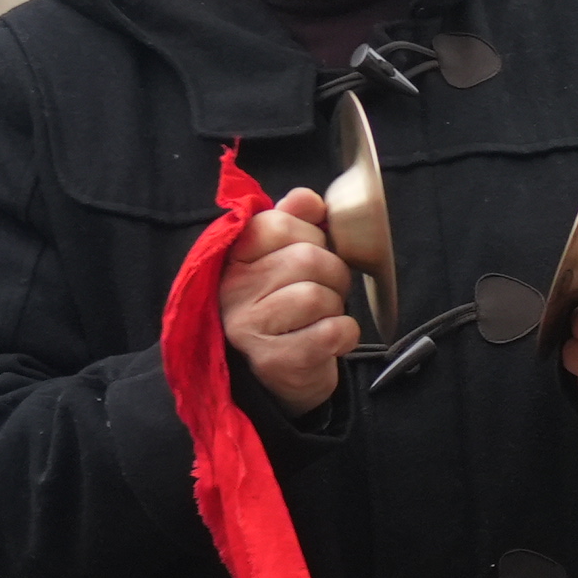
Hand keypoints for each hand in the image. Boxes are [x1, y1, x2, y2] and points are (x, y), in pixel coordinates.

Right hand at [218, 187, 357, 411]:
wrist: (274, 379)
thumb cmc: (284, 310)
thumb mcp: (281, 259)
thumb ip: (293, 221)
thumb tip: (307, 198)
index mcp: (233, 258)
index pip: (277, 223)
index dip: (310, 234)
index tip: (311, 252)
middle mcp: (232, 291)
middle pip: (307, 258)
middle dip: (333, 273)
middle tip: (325, 291)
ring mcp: (249, 328)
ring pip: (318, 294)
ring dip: (336, 305)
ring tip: (322, 317)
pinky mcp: (275, 361)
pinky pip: (331, 331)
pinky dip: (345, 333)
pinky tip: (330, 339)